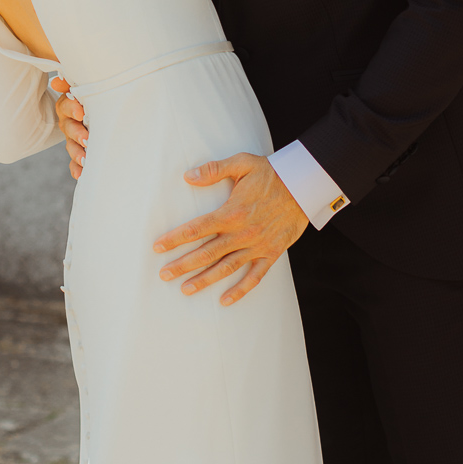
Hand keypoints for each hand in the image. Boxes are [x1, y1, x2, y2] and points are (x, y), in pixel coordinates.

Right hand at [51, 77, 87, 180]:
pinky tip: (81, 174)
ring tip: (85, 159)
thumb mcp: (86, 87)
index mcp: (69, 105)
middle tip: (86, 139)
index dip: (71, 108)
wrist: (107, 110)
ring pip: (72, 146)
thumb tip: (58, 81)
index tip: (80, 113)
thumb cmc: (96, 94)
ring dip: (77, 153)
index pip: (66, 105)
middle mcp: (69, 122)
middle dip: (76, 134)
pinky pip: (75, 163)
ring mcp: (74, 138)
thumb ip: (73, 83)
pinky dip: (77, 168)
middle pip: (68, 128)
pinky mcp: (80, 152)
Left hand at [154, 154, 308, 304]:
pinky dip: (240, 290)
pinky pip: (255, 276)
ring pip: (226, 268)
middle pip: (206, 253)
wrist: (305, 185)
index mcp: (231, 212)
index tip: (158, 247)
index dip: (175, 239)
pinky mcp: (272, 253)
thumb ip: (214, 170)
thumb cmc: (272, 173)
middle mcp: (242, 233)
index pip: (196, 229)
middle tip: (164, 274)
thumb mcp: (242, 163)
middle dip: (183, 265)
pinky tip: (225, 300)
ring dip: (205, 279)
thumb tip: (188, 176)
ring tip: (185, 289)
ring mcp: (257, 245)